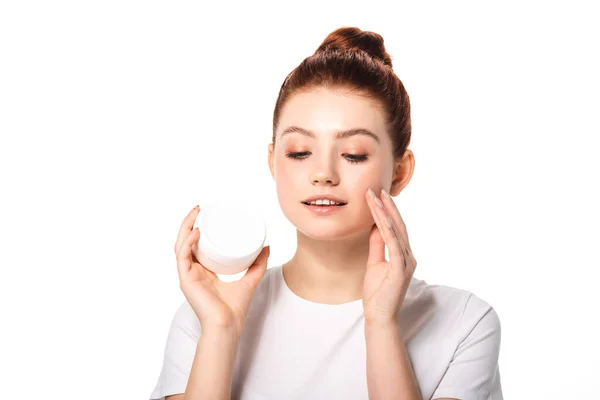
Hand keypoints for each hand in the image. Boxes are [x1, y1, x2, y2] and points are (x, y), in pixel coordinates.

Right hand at [174, 205, 269, 335]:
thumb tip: (267, 246)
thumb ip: (258, 264)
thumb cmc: (235, 308)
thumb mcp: (250, 279)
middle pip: (185, 241)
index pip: (194, 245)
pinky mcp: (186, 280)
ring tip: (196, 214)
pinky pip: (182, 258)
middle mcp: (192, 271)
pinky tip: (196, 233)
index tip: (205, 214)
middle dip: (189, 223)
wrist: (228, 325)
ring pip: (180, 245)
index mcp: (202, 271)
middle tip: (199, 208)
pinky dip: (188, 243)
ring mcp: (187, 275)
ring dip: (185, 228)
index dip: (196, 228)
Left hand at [362, 188, 416, 324]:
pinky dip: (386, 229)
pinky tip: (380, 217)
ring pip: (395, 231)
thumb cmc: (377, 293)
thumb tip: (375, 226)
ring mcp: (406, 262)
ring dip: (385, 213)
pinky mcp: (401, 270)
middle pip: (398, 225)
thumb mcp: (374, 263)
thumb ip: (377, 245)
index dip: (388, 211)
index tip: (379, 195)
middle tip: (379, 189)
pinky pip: (393, 245)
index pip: (395, 228)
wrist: (379, 316)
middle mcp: (408, 256)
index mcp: (403, 255)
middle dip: (388, 206)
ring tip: (376, 197)